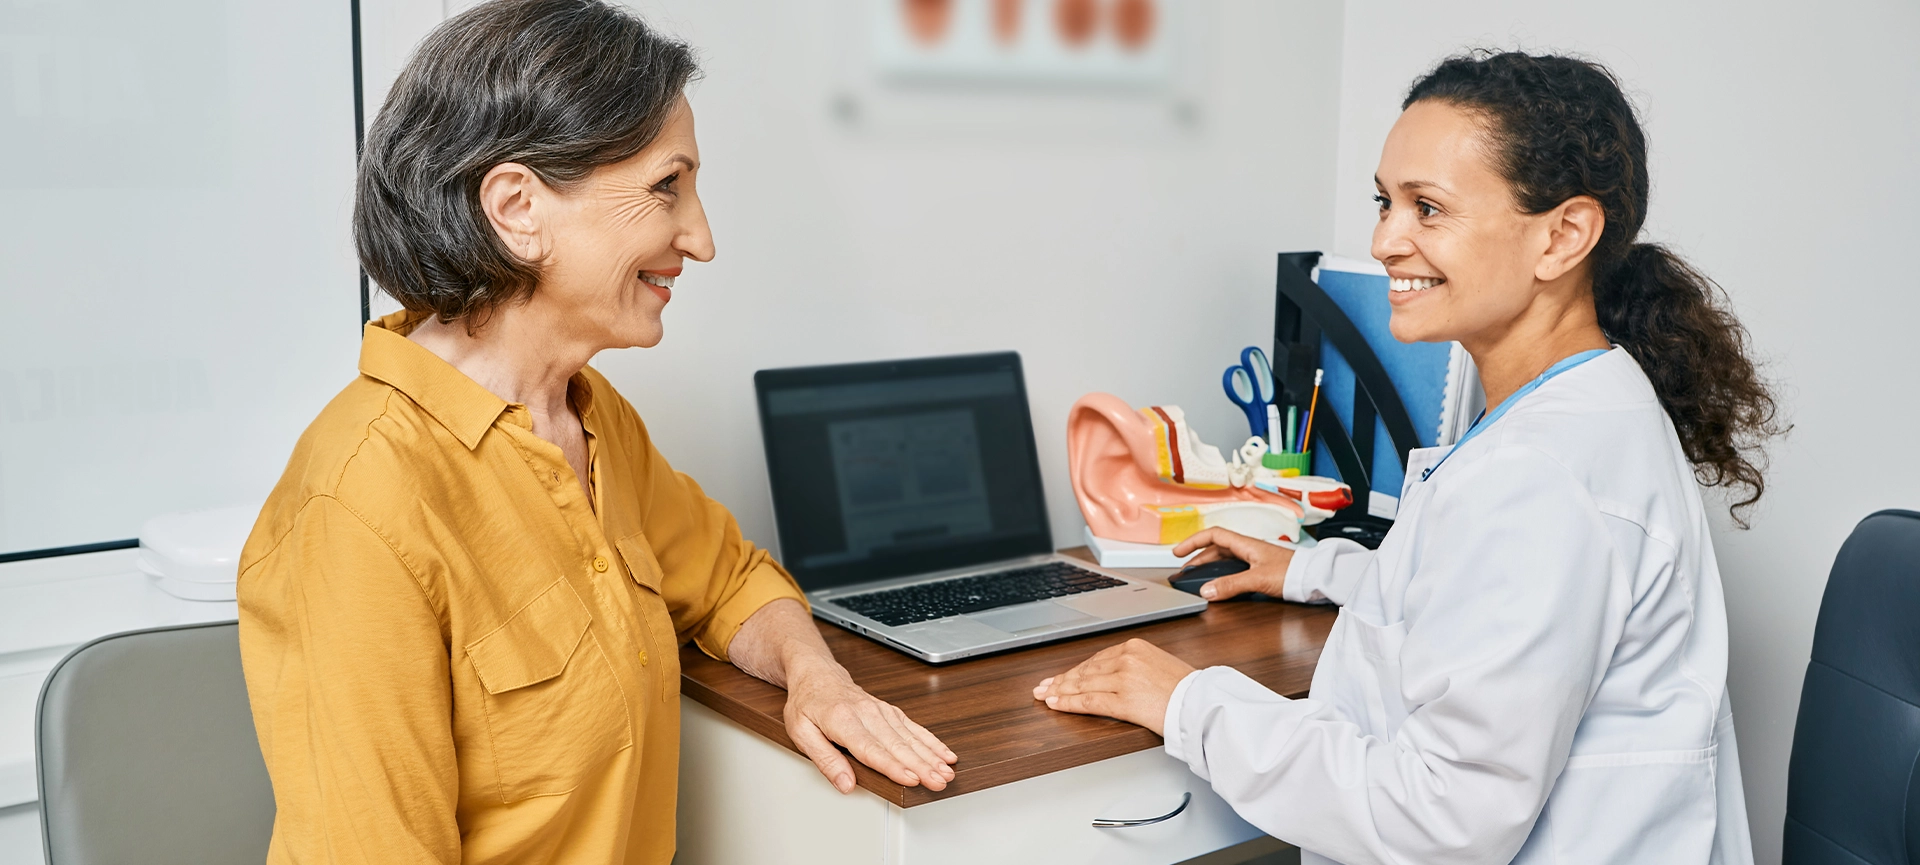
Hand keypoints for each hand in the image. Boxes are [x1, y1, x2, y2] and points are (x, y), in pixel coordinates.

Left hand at [729, 599, 957, 794]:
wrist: (817, 674)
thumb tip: (845, 783)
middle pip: (898, 744)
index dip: (893, 766)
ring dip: (931, 755)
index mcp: (842, 720)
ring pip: (910, 737)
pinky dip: (931, 741)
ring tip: (947, 772)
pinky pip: (914, 727)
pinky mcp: (890, 711)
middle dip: (922, 765)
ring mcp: (881, 711)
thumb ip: (825, 759)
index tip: (911, 779)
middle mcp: (866, 713)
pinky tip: (944, 754)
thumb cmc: (807, 704)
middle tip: (938, 782)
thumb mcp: (801, 732)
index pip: (872, 749)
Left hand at [1031, 638, 1195, 734]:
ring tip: (1045, 695)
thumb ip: (1136, 665)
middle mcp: (1127, 658)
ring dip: (1060, 690)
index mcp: (1135, 646)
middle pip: (1086, 670)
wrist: (1202, 703)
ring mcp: (1123, 679)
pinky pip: (1088, 701)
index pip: (1097, 659)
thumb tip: (1115, 675)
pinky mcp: (1123, 700)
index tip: (1062, 675)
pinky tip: (1056, 704)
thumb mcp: (1160, 664)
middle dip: (1062, 679)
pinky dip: (1068, 703)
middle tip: (1044, 686)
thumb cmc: (1187, 688)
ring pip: (1083, 685)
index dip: (1076, 670)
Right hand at [1172, 528, 1294, 600]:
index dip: (1193, 542)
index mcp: (1246, 544)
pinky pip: (1235, 569)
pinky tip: (1220, 585)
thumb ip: (1231, 585)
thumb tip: (1206, 591)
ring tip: (1198, 579)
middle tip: (1185, 571)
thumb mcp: (1257, 579)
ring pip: (1225, 559)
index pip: (1213, 535)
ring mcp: (1255, 559)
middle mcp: (1248, 549)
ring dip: (1209, 567)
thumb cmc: (1293, 572)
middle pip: (1216, 549)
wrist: (1315, 578)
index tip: (1178, 552)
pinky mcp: (1261, 570)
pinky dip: (1222, 575)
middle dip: (1197, 558)